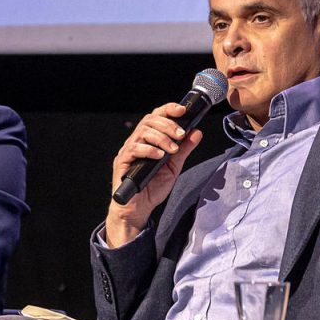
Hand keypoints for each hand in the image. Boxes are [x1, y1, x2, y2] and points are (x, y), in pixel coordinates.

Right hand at [104, 102, 203, 246]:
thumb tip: (196, 132)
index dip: (169, 110)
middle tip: (181, 135)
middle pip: (149, 120)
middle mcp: (136, 141)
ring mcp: (128, 150)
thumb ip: (184, 149)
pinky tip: (159, 156)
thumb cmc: (152, 188)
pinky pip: (134, 149)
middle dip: (168, 125)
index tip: (183, 110)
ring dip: (161, 138)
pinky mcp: (122, 161)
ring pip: (142, 132)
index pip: (156, 117)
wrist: (138, 209)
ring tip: (172, 150)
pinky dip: (149, 150)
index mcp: (148, 140)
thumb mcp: (174, 167)